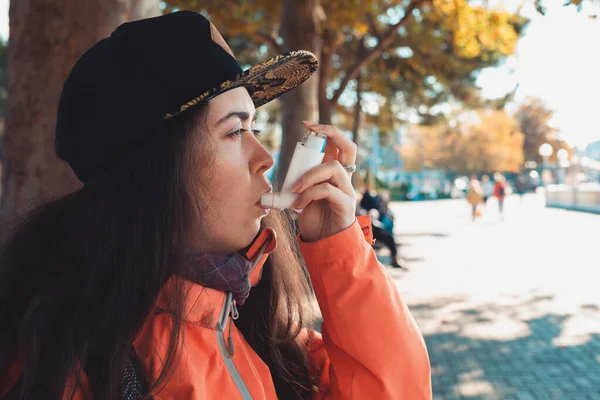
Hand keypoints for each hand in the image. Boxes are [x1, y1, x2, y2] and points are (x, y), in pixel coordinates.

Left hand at [291, 121, 356, 241]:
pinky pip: (328, 190)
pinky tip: (299, 204)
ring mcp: (347, 191)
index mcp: (334, 174)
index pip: (339, 145)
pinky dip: (309, 193)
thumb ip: (298, 184)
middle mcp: (344, 179)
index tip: (308, 125)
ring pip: (333, 168)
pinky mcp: (345, 204)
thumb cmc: (314, 220)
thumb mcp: (302, 197)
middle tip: (311, 130)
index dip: (326, 131)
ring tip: (295, 189)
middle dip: (331, 133)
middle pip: (349, 147)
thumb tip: (278, 179)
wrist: (325, 244)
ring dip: (309, 175)